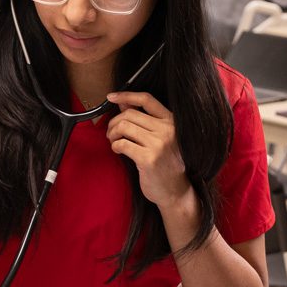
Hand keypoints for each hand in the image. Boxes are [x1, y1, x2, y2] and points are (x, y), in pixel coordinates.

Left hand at [105, 91, 190, 209]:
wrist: (176, 191)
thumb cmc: (166, 164)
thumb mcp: (160, 138)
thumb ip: (143, 120)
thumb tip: (123, 103)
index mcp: (171, 121)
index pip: (147, 100)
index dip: (126, 95)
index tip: (111, 97)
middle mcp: (167, 130)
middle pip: (129, 114)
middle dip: (114, 122)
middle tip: (111, 133)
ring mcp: (159, 144)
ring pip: (124, 127)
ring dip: (112, 134)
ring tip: (113, 141)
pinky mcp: (149, 158)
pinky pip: (122, 144)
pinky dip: (115, 146)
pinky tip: (118, 150)